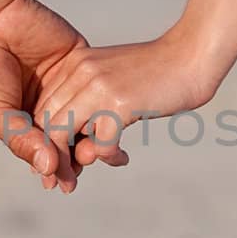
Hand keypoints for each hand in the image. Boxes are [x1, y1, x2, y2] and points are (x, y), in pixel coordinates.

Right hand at [0, 0, 129, 192]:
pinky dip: (103, 104)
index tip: (63, 185)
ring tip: (99, 155)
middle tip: (82, 173)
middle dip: (75, 156)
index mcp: (18, 116)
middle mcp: (42, 102)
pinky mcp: (78, 60)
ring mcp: (62, 81)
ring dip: (93, 135)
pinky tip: (110, 121)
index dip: (54, 166)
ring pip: (85, 115)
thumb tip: (49, 168)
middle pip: (67, 136)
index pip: (43, 148)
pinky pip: (95, 86)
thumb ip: (21, 139)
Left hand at [29, 32, 217, 168]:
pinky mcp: (119, 103)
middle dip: (54, 158)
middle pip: (47, 124)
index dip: (44, 140)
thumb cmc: (158, 76)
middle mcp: (80, 72)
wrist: (194, 55)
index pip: (42, 108)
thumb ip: (92, 113)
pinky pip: (99, 144)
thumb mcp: (113, 84)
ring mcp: (98, 87)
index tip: (55, 164)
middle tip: (66, 181)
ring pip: (64, 135)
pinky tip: (123, 157)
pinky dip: (109, 156)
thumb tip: (80, 154)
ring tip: (97, 167)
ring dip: (77, 161)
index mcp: (74, 64)